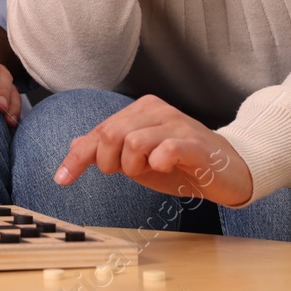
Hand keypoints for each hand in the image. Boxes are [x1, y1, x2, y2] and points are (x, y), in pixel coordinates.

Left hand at [53, 94, 253, 206]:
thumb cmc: (181, 164)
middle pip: (110, 134)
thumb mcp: (138, 160)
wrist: (229, 172)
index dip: (77, 157)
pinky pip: (166, 149)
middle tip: (125, 173)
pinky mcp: (196, 144)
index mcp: (139, 111)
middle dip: (108, 162)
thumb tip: (77, 145)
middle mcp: (156, 111)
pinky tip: (166, 168)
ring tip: (150, 170)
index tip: (61, 179)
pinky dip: (158, 163)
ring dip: (133, 166)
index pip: (98, 132)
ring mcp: (177, 125)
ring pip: (132, 142)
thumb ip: (109, 150)